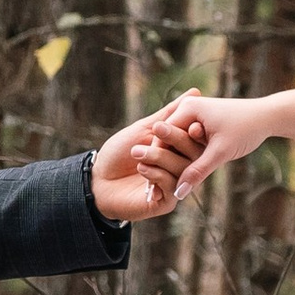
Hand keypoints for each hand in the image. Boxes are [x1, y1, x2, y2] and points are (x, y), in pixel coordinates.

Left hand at [91, 97, 207, 222]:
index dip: (193, 129)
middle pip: (193, 153)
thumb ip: (169, 113)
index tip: (187, 121)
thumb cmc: (119, 153)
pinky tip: (141, 169)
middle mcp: (182, 169)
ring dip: (159, 156)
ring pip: (183, 169)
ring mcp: (175, 186)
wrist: (98, 181)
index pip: (196, 138)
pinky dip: (156, 173)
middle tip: (157, 130)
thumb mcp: (145, 129)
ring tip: (137, 152)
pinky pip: (171, 185)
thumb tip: (196, 91)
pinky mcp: (166, 202)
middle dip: (175, 139)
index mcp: (180, 150)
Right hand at [148, 89, 294, 193]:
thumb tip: (179, 193)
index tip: (151, 184)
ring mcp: (194, 114)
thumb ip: (197, 172)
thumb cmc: (246, 129)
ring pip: (176, 143)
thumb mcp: (220, 152)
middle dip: (162, 163)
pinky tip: (182, 176)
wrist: (267, 116)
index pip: (161, 136)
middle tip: (152, 191)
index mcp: (187, 108)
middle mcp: (187, 108)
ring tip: (164, 187)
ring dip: (173, 162)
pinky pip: (187, 142)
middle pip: (166, 140)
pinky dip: (185, 157)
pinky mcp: (201, 122)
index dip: (156, 161)